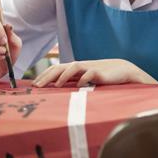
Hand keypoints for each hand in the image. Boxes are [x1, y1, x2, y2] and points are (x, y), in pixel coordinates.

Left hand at [33, 59, 157, 86]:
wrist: (123, 72)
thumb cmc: (102, 77)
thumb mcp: (86, 80)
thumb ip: (74, 83)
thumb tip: (58, 91)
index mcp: (75, 69)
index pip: (56, 69)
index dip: (44, 75)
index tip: (34, 84)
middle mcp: (80, 66)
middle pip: (60, 67)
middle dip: (47, 76)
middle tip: (37, 86)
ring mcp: (90, 68)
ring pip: (72, 67)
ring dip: (63, 75)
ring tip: (55, 85)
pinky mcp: (100, 72)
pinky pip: (89, 73)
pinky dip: (83, 78)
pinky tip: (79, 85)